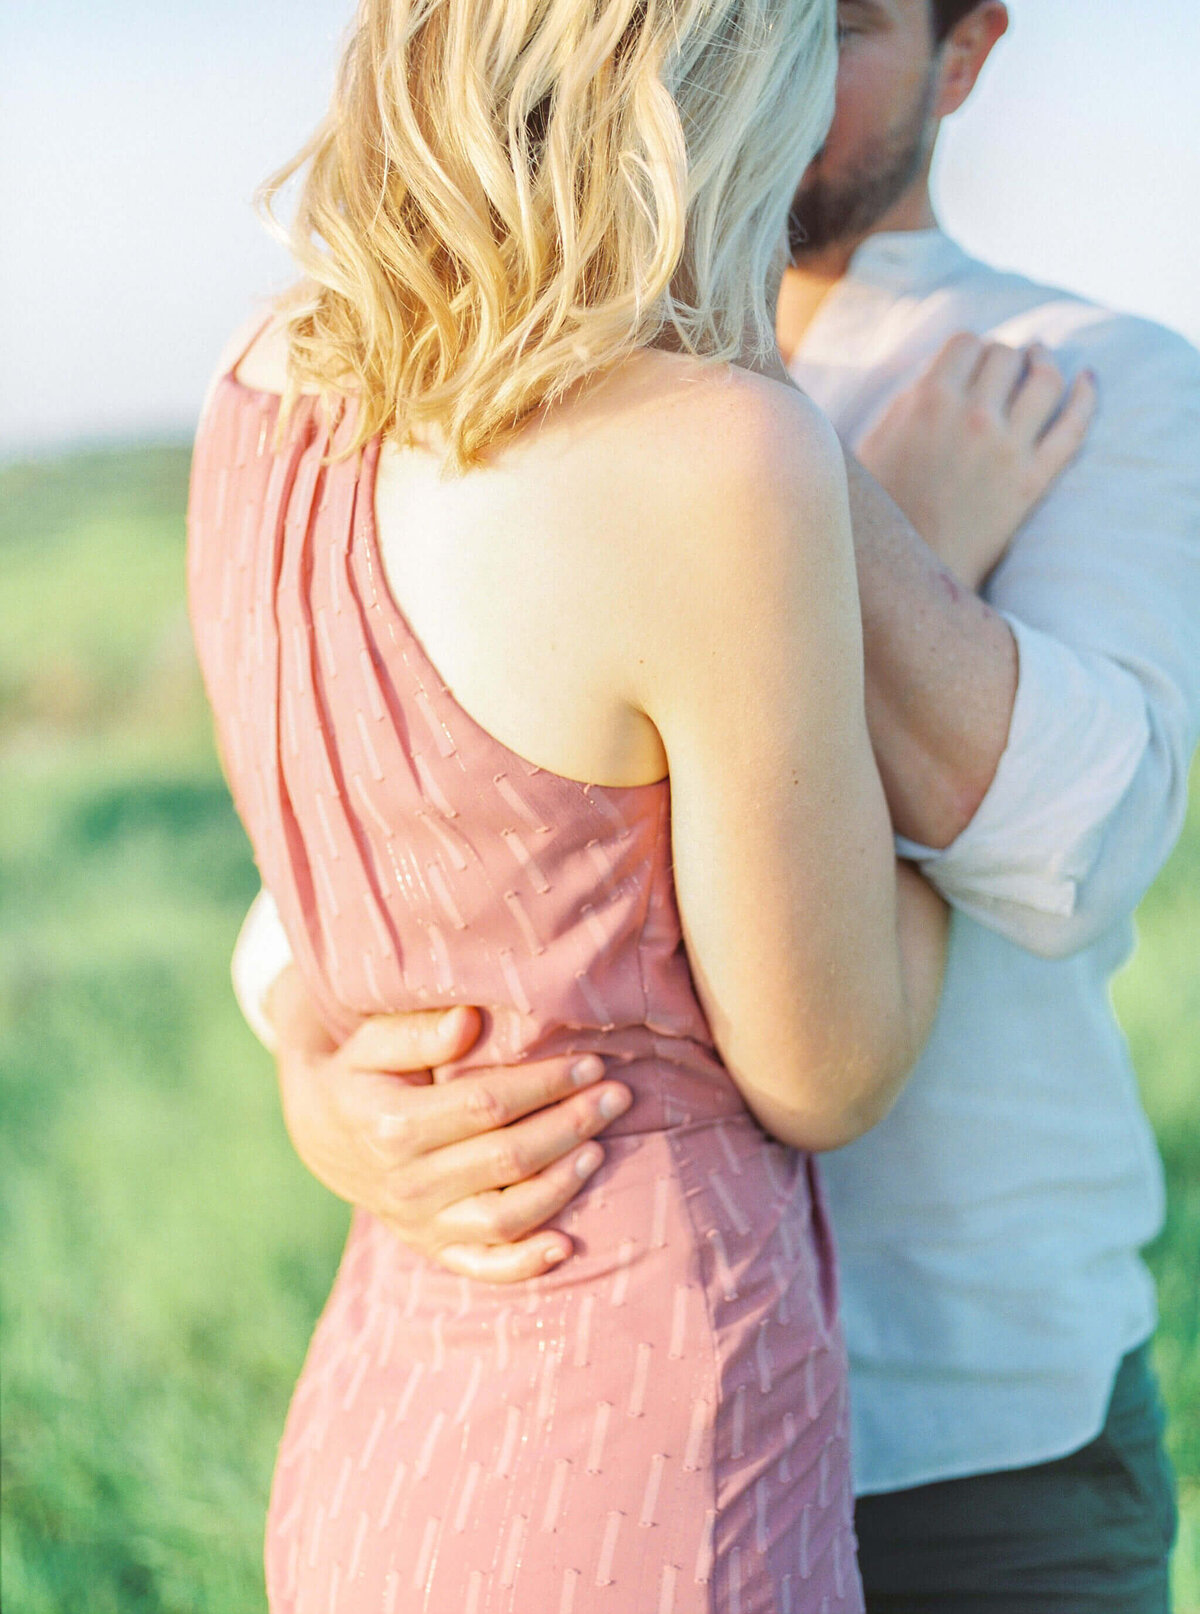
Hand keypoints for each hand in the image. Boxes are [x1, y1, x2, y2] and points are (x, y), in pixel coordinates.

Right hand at [264, 967, 632, 1281]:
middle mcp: (407, 1183)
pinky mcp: (433, 1247)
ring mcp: (420, 1223)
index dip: (543, 1085)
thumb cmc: (362, 1074)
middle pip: (506, 1158)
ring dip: (560, 1185)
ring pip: (504, 1216)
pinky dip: (525, 1264)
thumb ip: (420, 1031)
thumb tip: (469, 1020)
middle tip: (616, 1097)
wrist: (323, 1134)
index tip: (590, 1064)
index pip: (486, 1105)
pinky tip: (568, 1245)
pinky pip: (483, 1267)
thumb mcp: (375, 1041)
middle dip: (569, 1125)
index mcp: (393, 1126)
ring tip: (600, 1150)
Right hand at [856, 333, 1096, 588]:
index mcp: (926, 401)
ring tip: (1042, 362)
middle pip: (1006, 355)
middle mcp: (970, 416)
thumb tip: (938, 374)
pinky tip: (1088, 380)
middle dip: (1004, 358)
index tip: (970, 364)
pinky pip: (1074, 425)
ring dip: (1044, 363)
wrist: (904, 577)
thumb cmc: (882, 513)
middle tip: (1002, 369)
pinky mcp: (1032, 480)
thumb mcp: (871, 446)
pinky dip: (1086, 396)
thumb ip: (904, 403)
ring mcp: (1007, 448)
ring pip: (1044, 378)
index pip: (965, 343)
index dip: (971, 350)